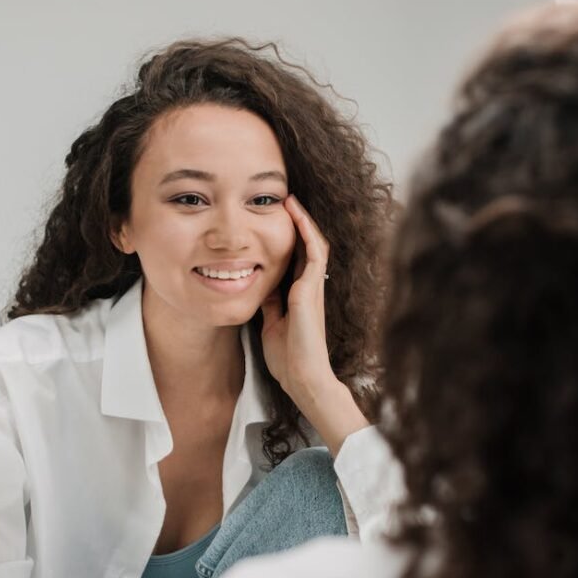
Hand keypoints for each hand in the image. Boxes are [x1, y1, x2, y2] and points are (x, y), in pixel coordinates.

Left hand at [260, 194, 333, 401]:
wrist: (302, 377)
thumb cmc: (289, 358)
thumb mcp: (272, 325)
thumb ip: (271, 306)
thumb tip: (262, 290)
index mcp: (301, 296)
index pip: (297, 260)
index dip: (289, 239)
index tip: (276, 221)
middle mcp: (310, 288)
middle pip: (307, 247)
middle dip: (298, 224)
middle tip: (285, 201)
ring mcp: (313, 288)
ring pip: (314, 244)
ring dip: (303, 221)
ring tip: (291, 201)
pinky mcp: (311, 290)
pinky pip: (314, 253)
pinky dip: (307, 232)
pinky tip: (297, 216)